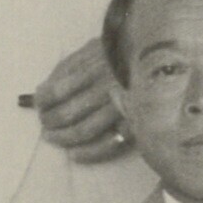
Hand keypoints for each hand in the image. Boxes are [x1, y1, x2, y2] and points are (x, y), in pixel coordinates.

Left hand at [32, 35, 128, 163]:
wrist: (164, 56)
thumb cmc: (121, 51)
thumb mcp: (92, 48)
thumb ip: (66, 67)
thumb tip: (41, 92)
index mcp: (93, 68)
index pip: (56, 91)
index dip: (42, 101)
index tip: (38, 103)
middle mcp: (105, 88)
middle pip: (66, 114)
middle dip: (49, 121)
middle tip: (44, 123)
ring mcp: (120, 107)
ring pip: (83, 131)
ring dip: (62, 138)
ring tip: (51, 137)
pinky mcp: (134, 123)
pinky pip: (109, 144)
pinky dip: (88, 153)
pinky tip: (74, 154)